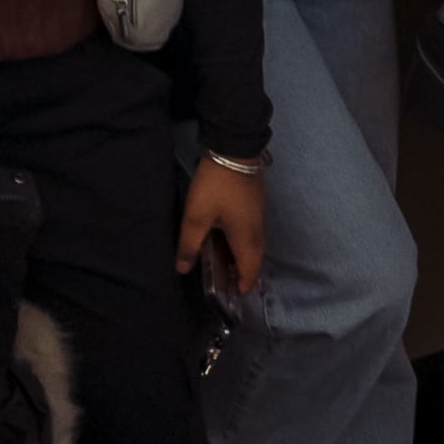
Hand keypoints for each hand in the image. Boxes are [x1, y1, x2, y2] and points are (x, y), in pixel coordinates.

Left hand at [177, 156, 267, 302]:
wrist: (234, 149)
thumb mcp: (196, 217)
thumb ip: (189, 245)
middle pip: (254, 261)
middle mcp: (258, 231)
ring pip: (253, 246)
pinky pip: (251, 232)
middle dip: (239, 274)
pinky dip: (240, 242)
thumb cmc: (216, 187)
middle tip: (220, 279)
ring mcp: (260, 216)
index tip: (228, 294)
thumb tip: (183, 269)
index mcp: (247, 240)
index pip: (250, 273)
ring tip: (219, 260)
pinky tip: (224, 236)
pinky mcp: (257, 203)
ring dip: (240, 257)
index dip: (241, 287)